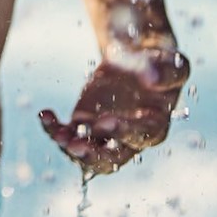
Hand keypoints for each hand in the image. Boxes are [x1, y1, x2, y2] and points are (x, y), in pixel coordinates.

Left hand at [40, 46, 188, 173]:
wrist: (136, 58)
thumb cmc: (157, 62)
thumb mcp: (170, 61)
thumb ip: (167, 71)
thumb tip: (154, 79)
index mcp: (155, 124)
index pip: (142, 136)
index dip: (124, 133)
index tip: (105, 122)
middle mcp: (130, 137)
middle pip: (113, 159)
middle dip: (93, 156)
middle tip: (75, 146)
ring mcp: (105, 134)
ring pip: (87, 153)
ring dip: (70, 147)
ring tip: (56, 133)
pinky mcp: (85, 125)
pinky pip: (67, 134)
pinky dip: (54, 129)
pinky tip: (45, 115)